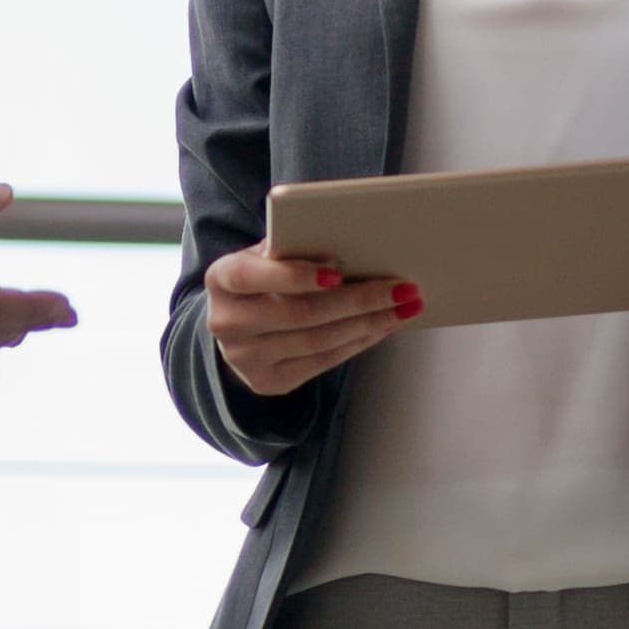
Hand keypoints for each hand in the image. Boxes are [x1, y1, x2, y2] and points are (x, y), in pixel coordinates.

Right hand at [208, 237, 417, 397]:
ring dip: (369, 323)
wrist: (235, 324)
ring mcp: (245, 359)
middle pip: (300, 314)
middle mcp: (227, 323)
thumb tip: (353, 246)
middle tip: (402, 287)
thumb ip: (293, 248)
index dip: (295, 275)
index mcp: (222, 280)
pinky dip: (359, 342)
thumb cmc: (262, 277)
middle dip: (358, 300)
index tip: (337, 271)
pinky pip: (323, 362)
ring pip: (318, 341)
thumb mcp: (266, 255)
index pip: (253, 276)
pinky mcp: (268, 382)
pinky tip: (384, 326)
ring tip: (405, 307)